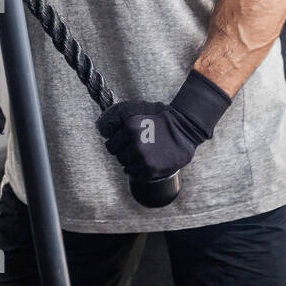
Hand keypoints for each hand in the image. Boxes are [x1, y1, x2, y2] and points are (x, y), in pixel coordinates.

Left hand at [95, 70, 231, 181]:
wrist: (184, 129)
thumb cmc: (158, 118)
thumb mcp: (137, 110)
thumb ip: (118, 119)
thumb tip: (101, 129)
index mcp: (130, 126)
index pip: (110, 144)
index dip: (117, 143)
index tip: (125, 141)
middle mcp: (135, 143)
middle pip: (118, 156)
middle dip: (125, 152)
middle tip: (138, 146)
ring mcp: (143, 158)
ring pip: (126, 166)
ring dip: (132, 161)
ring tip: (145, 153)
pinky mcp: (151, 170)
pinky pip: (135, 175)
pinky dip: (139, 171)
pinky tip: (147, 162)